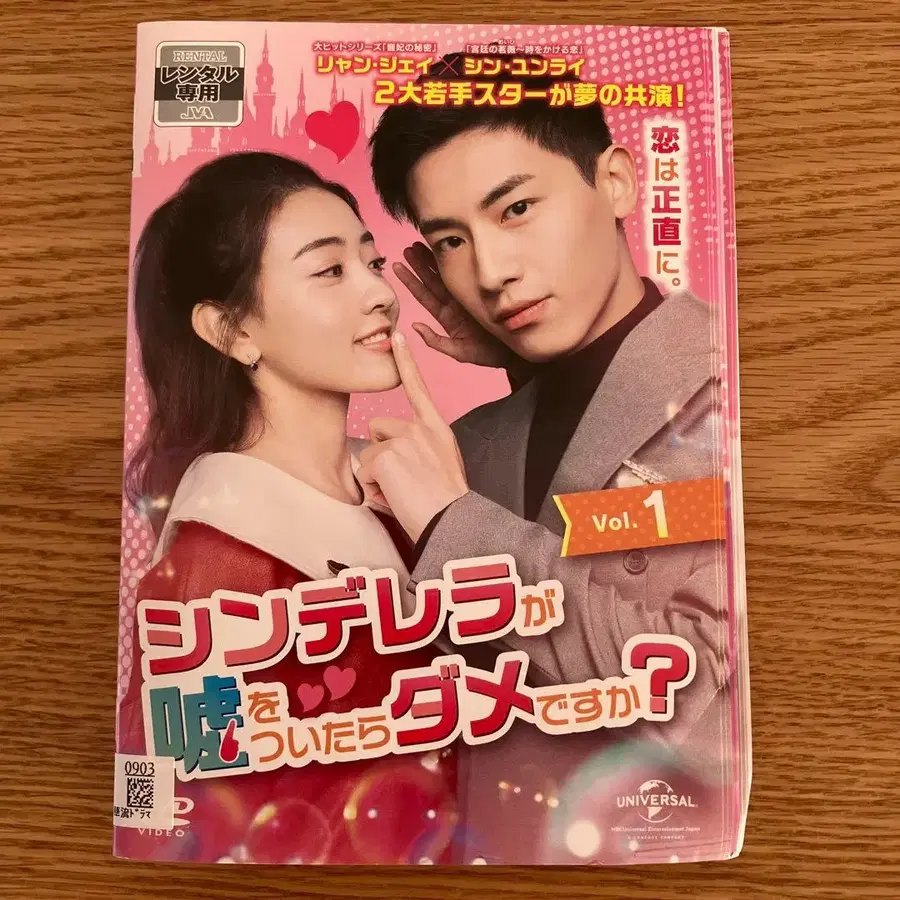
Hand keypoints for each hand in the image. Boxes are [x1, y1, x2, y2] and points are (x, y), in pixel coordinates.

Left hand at [357, 331, 467, 541]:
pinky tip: (396, 497)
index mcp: (437, 430)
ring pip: (367, 453)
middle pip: (377, 428)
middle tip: (404, 482)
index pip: (418, 388)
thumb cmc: (447, 504)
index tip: (397, 336)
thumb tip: (388, 459)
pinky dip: (374, 490)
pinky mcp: (386, 456)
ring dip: (376, 475)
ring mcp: (403, 440)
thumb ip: (417, 452)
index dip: (406, 361)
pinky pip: (363, 473)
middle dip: (379, 454)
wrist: (453, 521)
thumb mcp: (439, 467)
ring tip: (402, 492)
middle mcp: (421, 429)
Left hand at [393, 242, 514, 369]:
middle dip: (419, 264)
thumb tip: (415, 326)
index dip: (411, 281)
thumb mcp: (460, 352)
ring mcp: (466, 296)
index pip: (424, 295)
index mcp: (447, 317)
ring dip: (433, 260)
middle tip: (407, 249)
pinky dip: (454, 262)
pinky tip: (447, 250)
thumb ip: (437, 341)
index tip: (398, 266)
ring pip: (446, 274)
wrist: (515, 350)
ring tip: (419, 244)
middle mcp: (454, 304)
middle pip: (432, 281)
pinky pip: (464, 274)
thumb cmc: (488, 354)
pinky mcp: (480, 291)